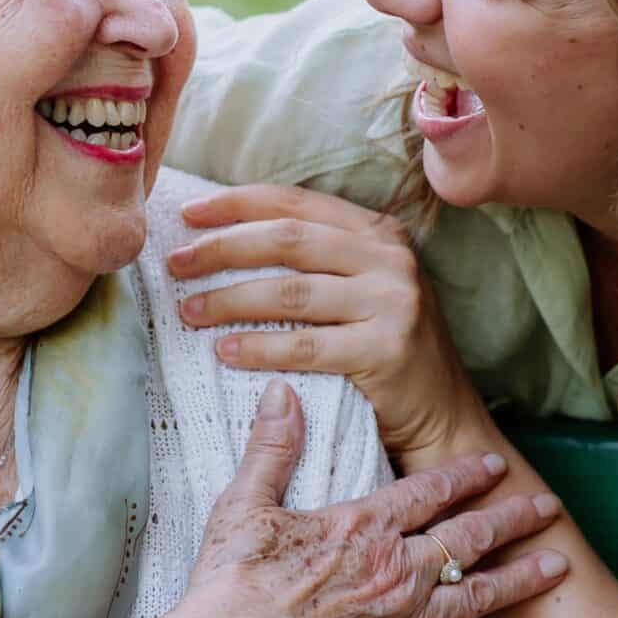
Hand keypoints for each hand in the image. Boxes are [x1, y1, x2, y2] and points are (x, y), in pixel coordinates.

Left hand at [169, 184, 479, 464]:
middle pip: (287, 240)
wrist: (442, 415)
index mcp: (378, 232)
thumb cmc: (383, 347)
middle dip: (222, 248)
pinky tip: (224, 351)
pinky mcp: (386, 349)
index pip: (295, 202)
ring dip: (229, 299)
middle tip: (176, 264)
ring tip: (188, 311)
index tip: (187, 214)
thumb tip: (221, 238)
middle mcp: (390, 258)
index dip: (236, 204)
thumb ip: (314, 258)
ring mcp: (393, 301)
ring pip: (290, 292)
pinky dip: (258, 348)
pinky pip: (304, 345)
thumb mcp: (361, 286)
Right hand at [178, 380, 567, 617]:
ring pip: (480, 596)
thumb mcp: (244, 506)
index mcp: (364, 527)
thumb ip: (271, 448)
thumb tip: (282, 393)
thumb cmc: (232, 589)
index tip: (494, 464)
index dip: (466, 474)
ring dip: (521, 579)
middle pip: (470, 537)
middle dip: (513, 517)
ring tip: (556, 566)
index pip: (430, 491)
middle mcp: (398, 572)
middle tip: (546, 506)